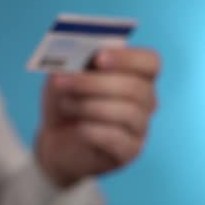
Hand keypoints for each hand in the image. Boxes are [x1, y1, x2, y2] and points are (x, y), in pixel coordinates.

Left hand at [37, 47, 159, 185]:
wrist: (54, 142)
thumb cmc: (65, 103)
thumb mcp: (62, 78)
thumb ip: (71, 63)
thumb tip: (76, 52)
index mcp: (135, 75)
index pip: (150, 62)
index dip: (127, 58)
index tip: (98, 57)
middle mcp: (145, 100)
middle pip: (135, 87)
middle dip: (94, 83)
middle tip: (62, 82)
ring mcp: (140, 127)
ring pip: (127, 112)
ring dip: (89, 106)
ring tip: (65, 105)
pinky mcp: (130, 151)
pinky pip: (118, 138)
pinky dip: (93, 130)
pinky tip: (77, 128)